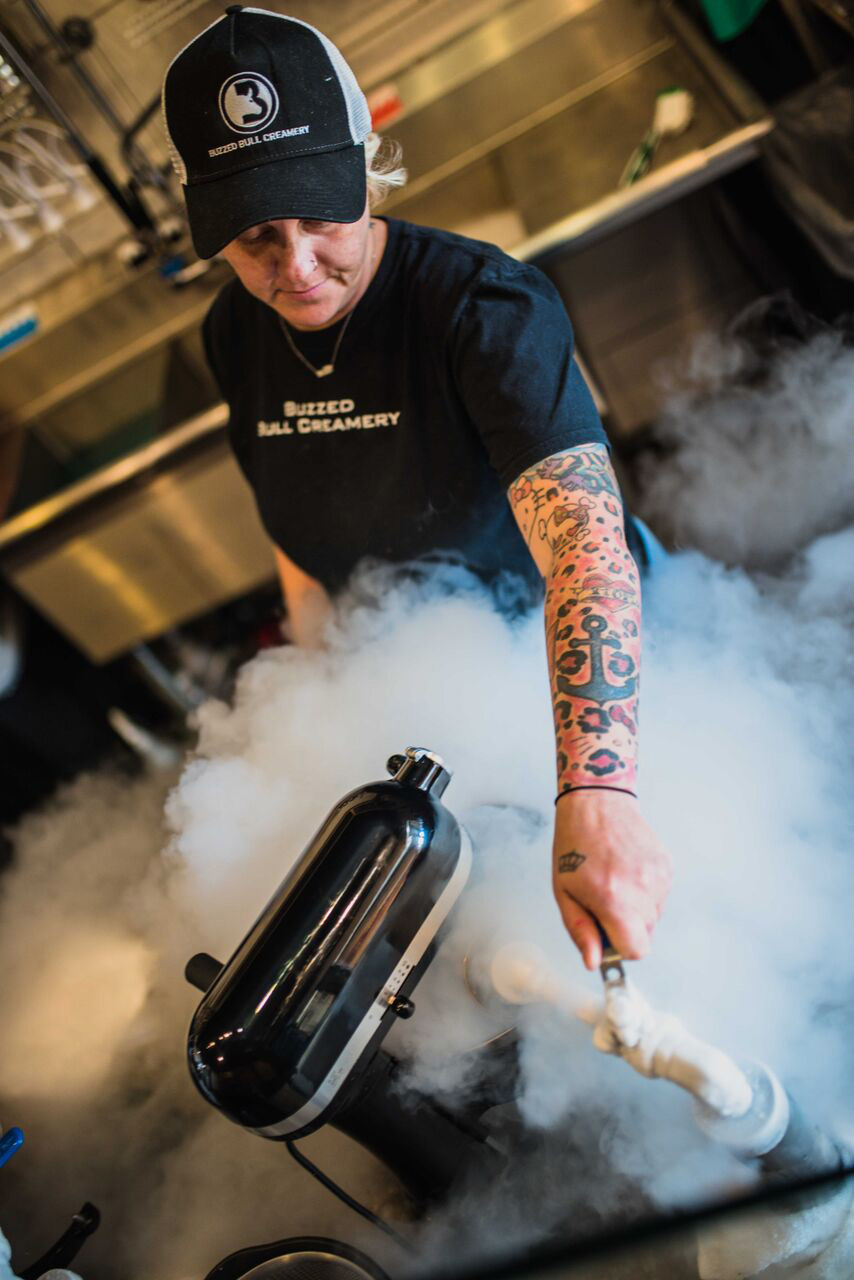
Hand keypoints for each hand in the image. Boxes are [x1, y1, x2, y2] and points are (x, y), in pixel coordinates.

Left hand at [552, 790, 671, 969]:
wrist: (597, 803)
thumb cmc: (574, 846)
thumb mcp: (564, 892)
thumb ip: (581, 930)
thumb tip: (594, 963)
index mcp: (614, 900)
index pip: (638, 950)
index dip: (622, 947)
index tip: (608, 932)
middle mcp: (642, 891)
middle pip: (645, 935)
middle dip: (626, 926)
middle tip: (604, 900)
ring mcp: (658, 878)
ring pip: (654, 916)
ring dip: (636, 908)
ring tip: (614, 880)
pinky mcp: (667, 866)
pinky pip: (660, 895)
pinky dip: (645, 891)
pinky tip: (627, 870)